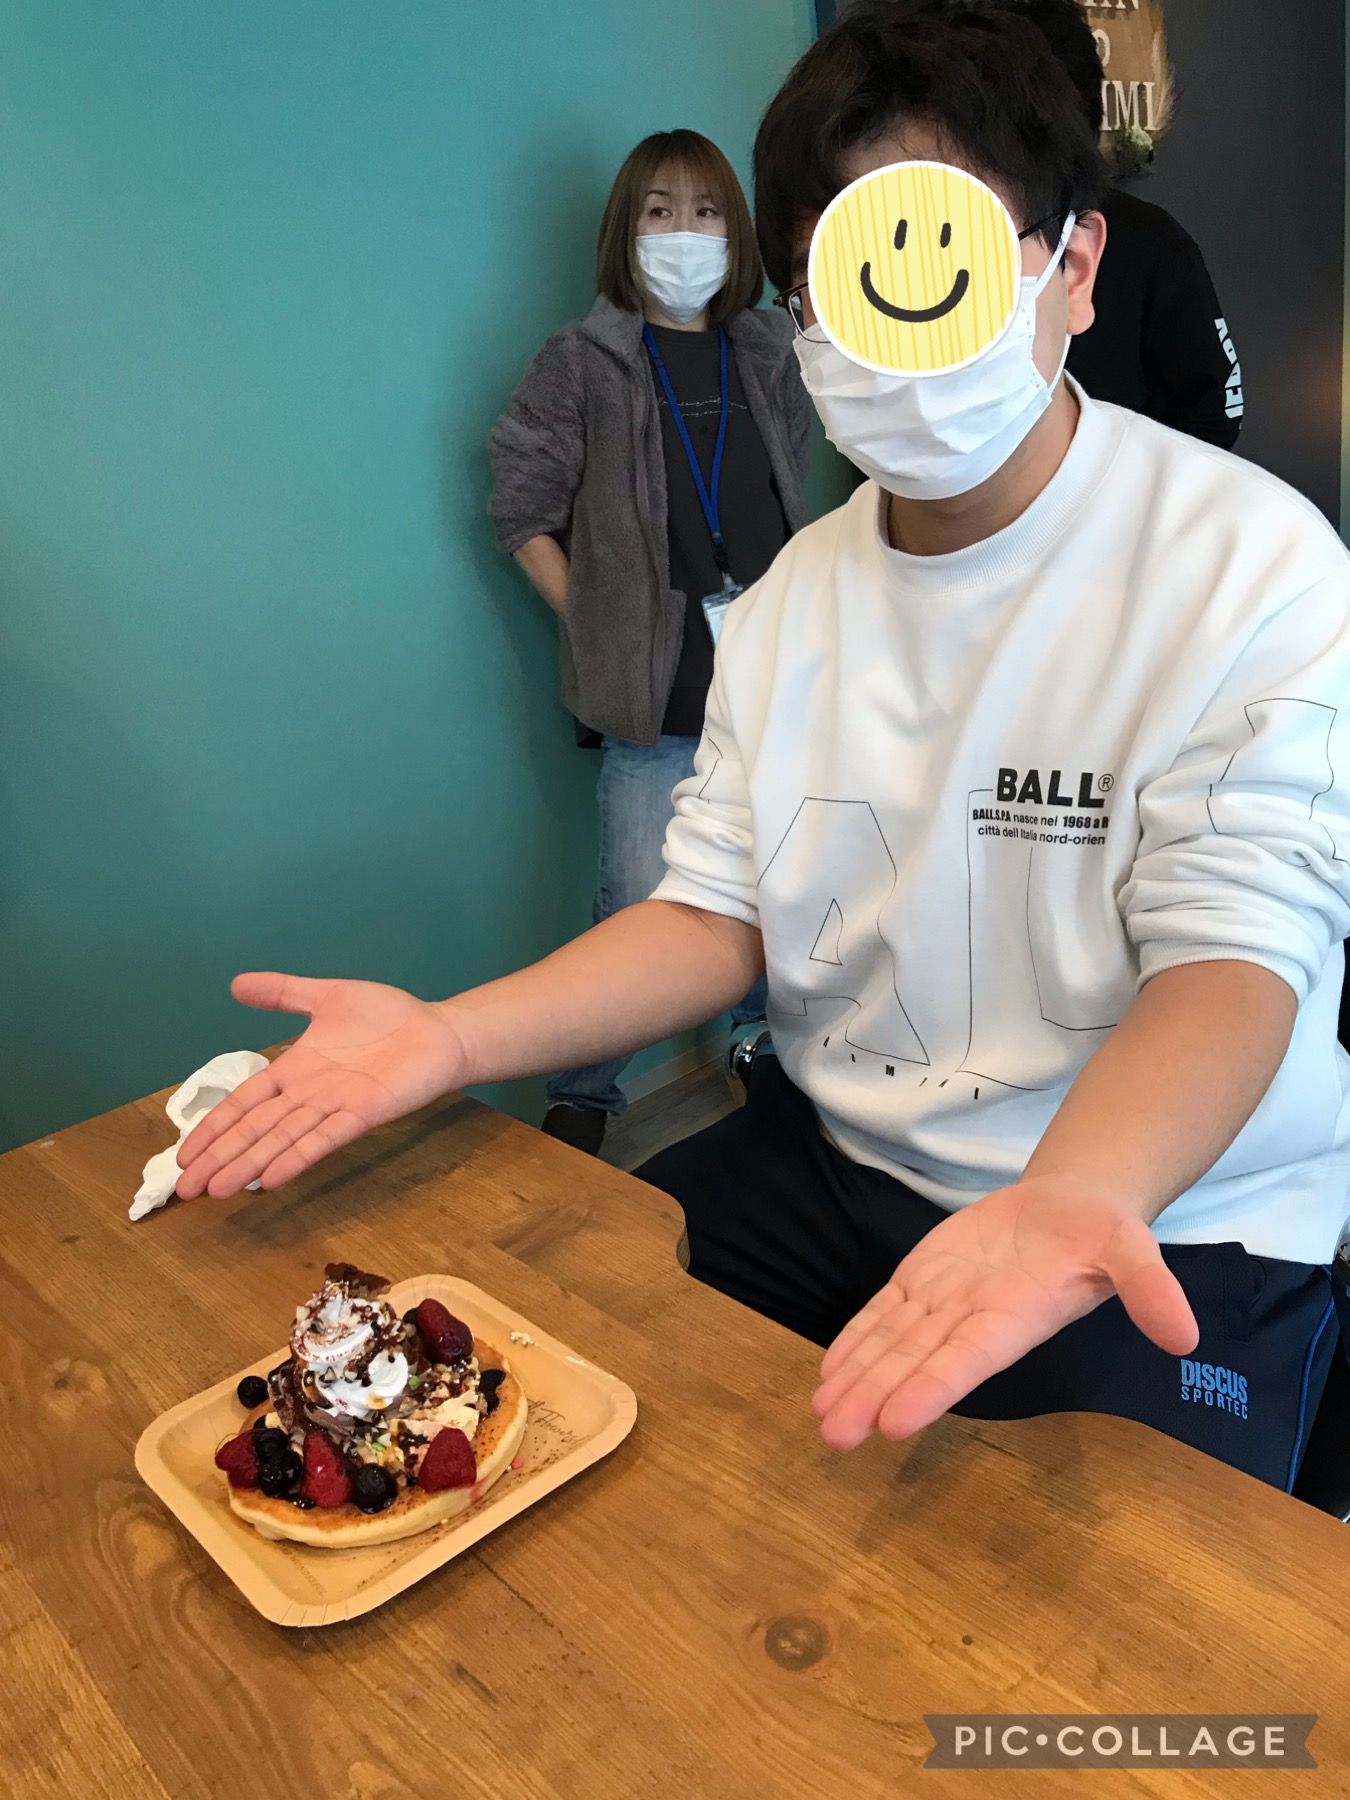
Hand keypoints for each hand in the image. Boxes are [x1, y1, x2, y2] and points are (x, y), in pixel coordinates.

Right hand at [175, 973, 467, 1197]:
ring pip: (282, 1139)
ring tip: (217, 1189)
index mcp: (294, 1069)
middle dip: (220, 1156)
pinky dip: (297, 1157)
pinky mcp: (364, 1113)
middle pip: (255, 1129)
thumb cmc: (387, 1016)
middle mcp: (308, 1095)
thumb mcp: (326, 996)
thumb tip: (235, 983)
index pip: (243, 1103)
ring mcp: (334, 1107)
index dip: (214, 1127)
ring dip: (249, 1164)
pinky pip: (325, 1138)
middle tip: (186, 1188)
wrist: (439, 1029)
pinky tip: (271, 1178)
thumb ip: (283, 992)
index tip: (183, 1154)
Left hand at [812, 1177, 1199, 1450]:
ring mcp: (944, 1302)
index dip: (931, 1389)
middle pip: (916, 1362)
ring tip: (820, 1415)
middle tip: (834, 1435)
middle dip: (875, 1397)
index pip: (967, 1360)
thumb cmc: (1102, 1232)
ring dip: (856, 1378)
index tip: (893, 1423)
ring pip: (891, 1344)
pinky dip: (856, 1341)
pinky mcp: (924, 1282)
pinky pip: (884, 1315)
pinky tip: (828, 1372)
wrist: (1070, 1205)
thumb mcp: (1133, 1247)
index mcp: (1016, 1318)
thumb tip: (1185, 1336)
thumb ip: (1151, 1289)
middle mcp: (972, 1320)